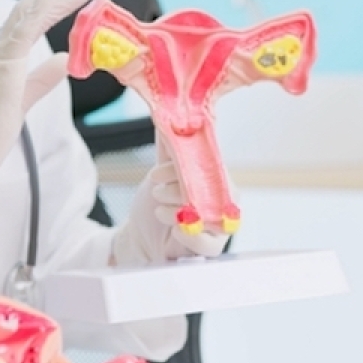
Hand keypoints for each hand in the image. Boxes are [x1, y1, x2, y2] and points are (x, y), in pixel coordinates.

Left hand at [111, 138, 229, 265]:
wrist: (140, 234)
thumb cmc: (156, 202)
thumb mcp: (160, 172)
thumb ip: (168, 147)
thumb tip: (166, 116)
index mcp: (215, 177)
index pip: (211, 164)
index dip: (185, 165)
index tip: (157, 172)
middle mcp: (223, 199)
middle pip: (214, 189)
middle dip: (180, 188)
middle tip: (156, 190)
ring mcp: (220, 223)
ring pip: (212, 215)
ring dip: (181, 211)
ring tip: (159, 211)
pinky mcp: (212, 247)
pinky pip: (210, 243)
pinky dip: (191, 234)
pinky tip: (176, 229)